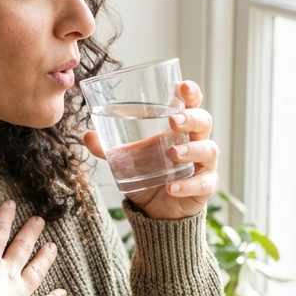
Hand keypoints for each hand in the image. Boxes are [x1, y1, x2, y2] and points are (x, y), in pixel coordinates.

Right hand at [0, 200, 65, 295]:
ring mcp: (18, 294)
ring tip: (53, 246)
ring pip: (35, 271)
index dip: (4, 217)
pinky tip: (63, 293)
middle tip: (40, 220)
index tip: (11, 204)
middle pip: (21, 248)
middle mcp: (7, 273)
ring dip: (44, 258)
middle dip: (30, 232)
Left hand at [83, 79, 218, 220]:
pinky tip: (171, 188)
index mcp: (180, 128)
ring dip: (191, 150)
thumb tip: (86, 135)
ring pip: (208, 150)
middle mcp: (196, 141)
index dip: (191, 93)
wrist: (158, 209)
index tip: (182, 86)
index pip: (191, 104)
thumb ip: (108, 148)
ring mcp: (204, 164)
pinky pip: (203, 183)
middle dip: (191, 118)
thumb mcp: (127, 160)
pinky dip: (187, 185)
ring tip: (174, 153)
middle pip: (204, 122)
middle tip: (173, 121)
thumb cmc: (149, 173)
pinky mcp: (205, 186)